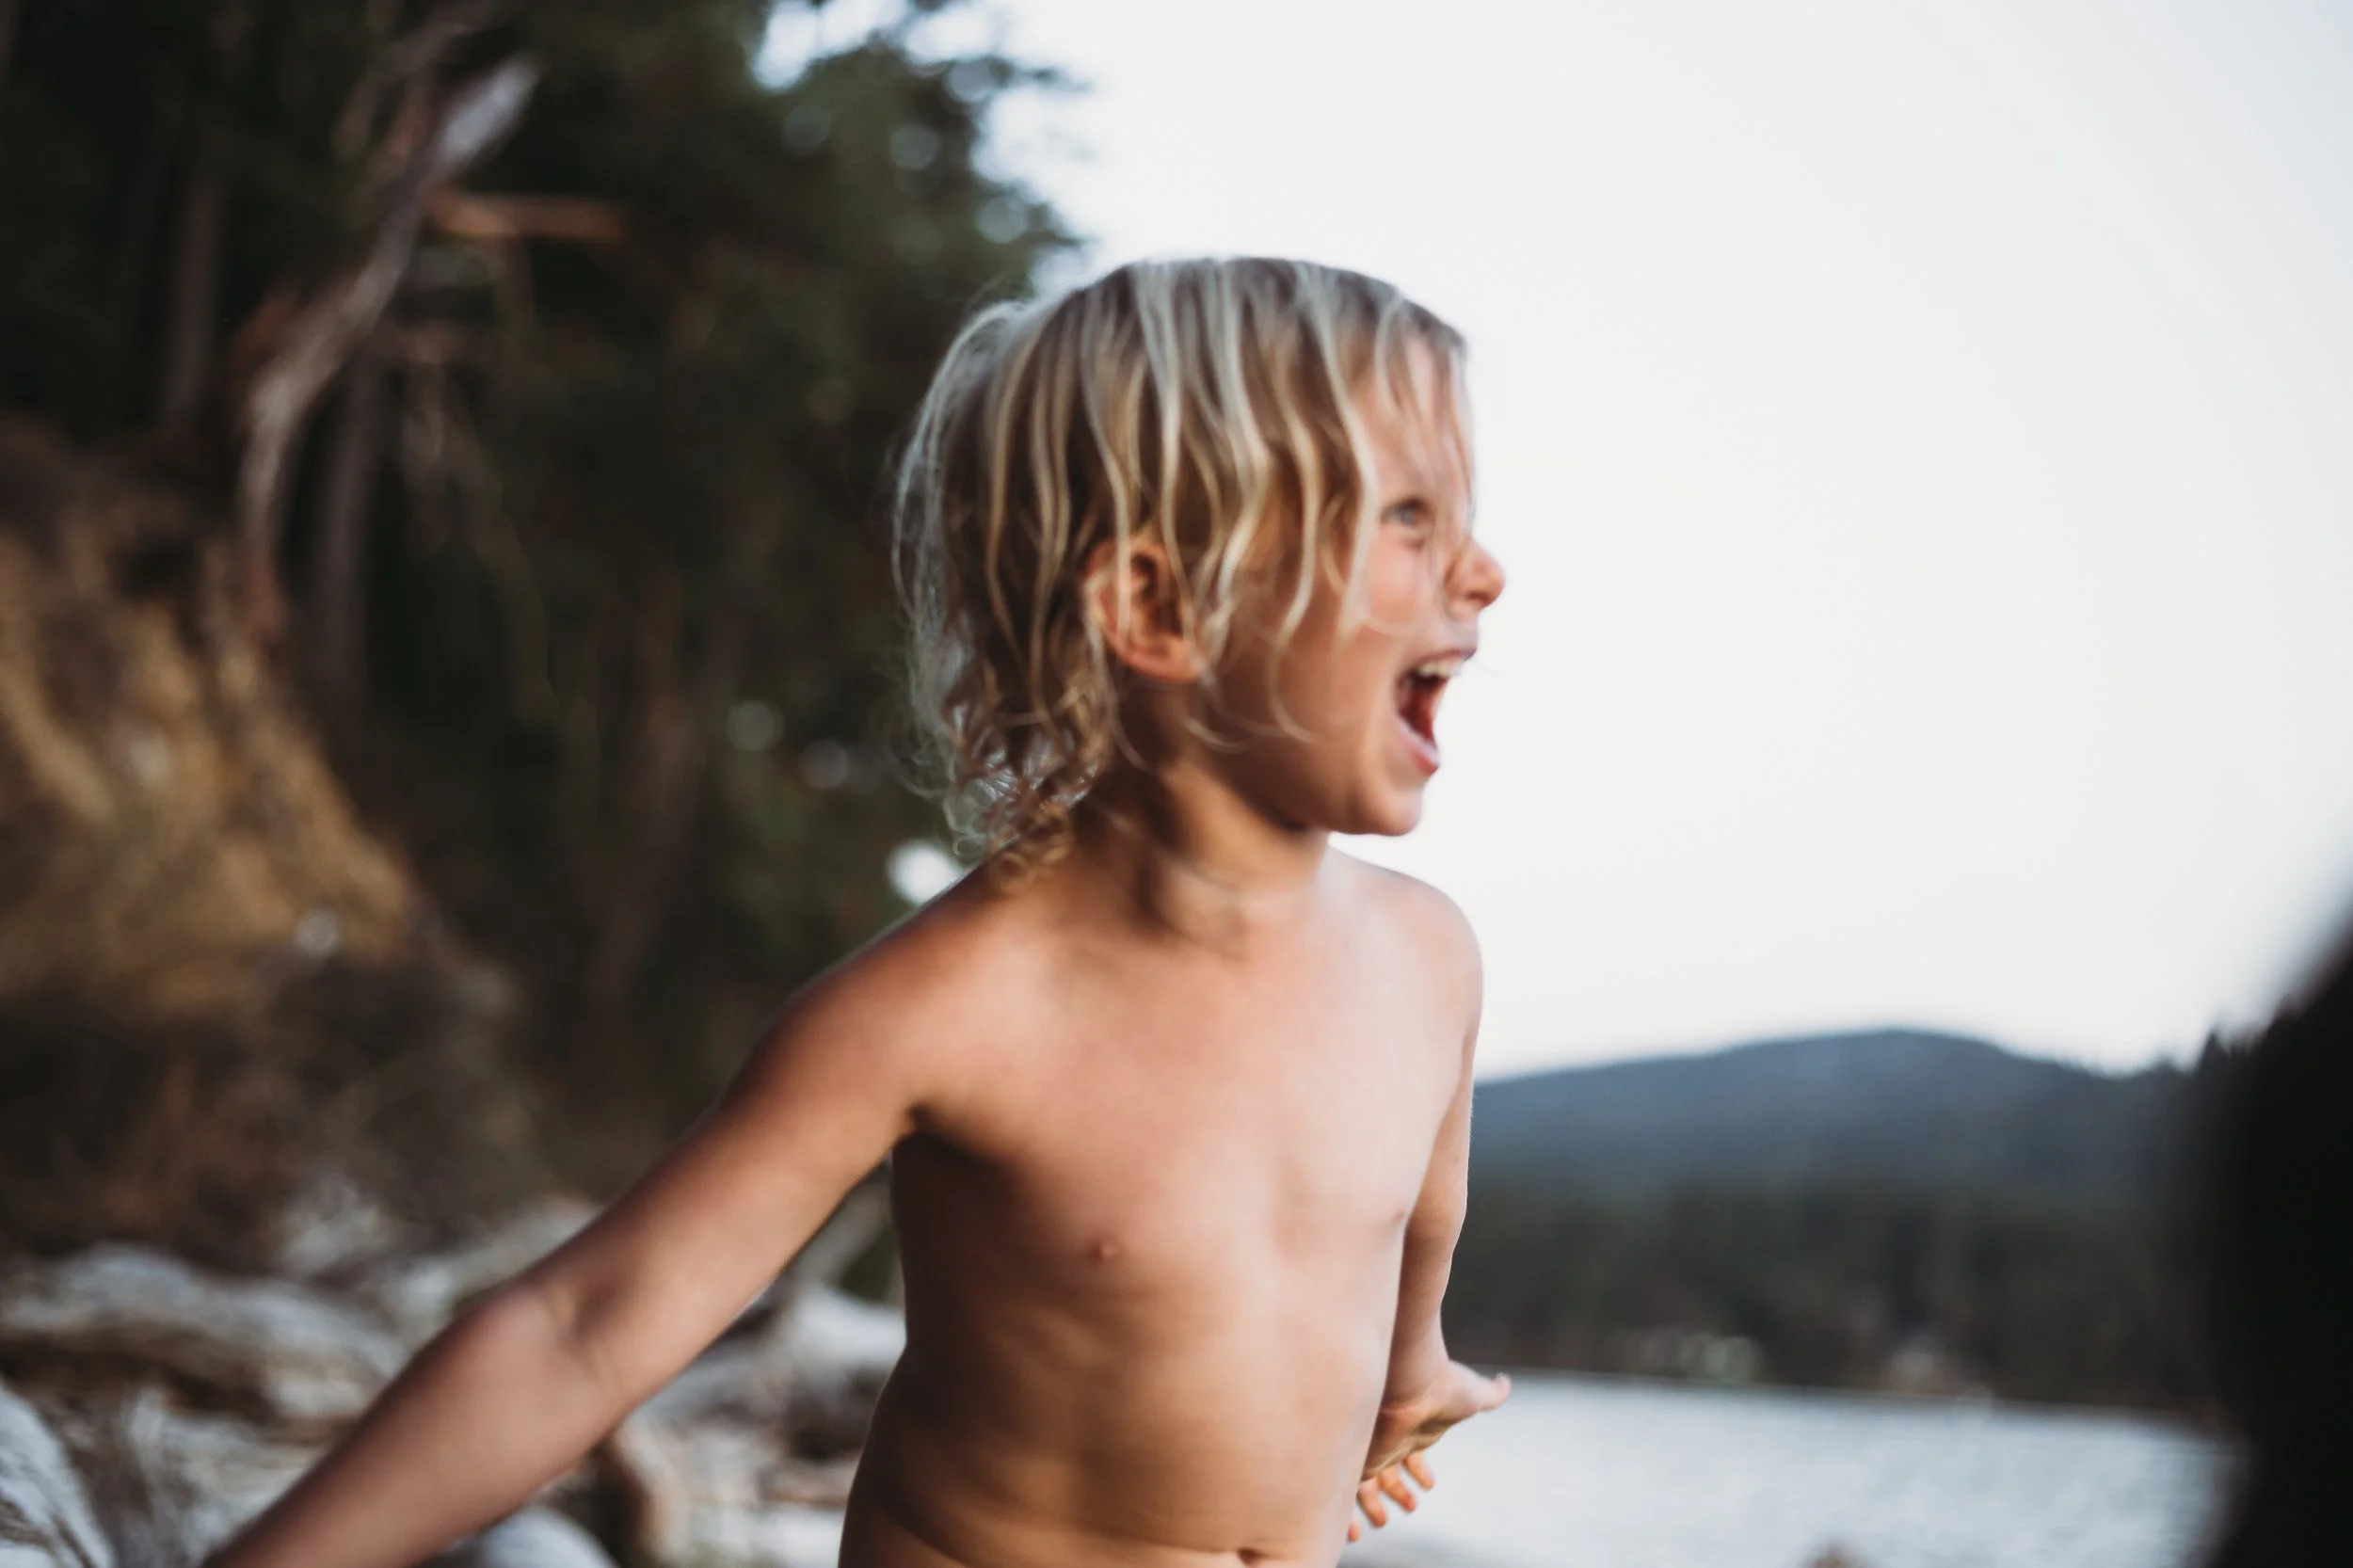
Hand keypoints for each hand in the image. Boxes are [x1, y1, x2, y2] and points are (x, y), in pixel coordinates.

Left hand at [1348, 1361, 1509, 1541]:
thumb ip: (1491, 1394)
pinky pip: (1350, 1491)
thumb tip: (1505, 1384)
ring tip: (1382, 1521)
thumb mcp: (1474, 1393)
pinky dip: (1351, 1512)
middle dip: (1398, 1492)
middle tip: (1410, 1507)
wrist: (1413, 1377)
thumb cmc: (1443, 1384)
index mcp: (1417, 1428)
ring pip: (1368, 1485)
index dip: (1420, 1472)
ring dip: (1375, 1505)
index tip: (1429, 1485)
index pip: (1413, 1454)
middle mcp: (1393, 1438)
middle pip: (1389, 1471)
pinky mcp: (1361, 1459)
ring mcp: (1375, 1447)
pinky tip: (1357, 1527)